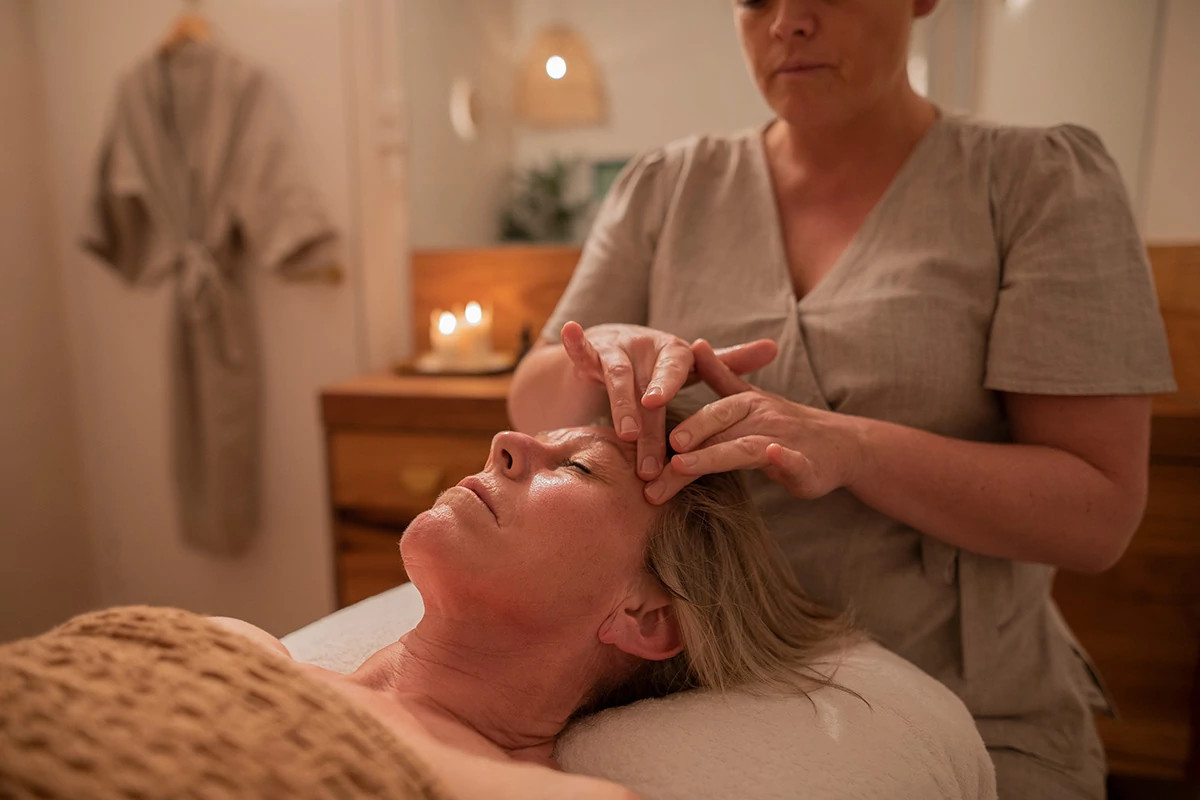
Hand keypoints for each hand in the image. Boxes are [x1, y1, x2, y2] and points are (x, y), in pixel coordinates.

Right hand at [559, 322, 777, 479]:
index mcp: (674, 351)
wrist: (623, 343)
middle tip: (650, 460)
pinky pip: (582, 350)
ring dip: (619, 406)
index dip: (667, 386)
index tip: (660, 405)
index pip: (675, 371)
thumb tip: (774, 346)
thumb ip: (729, 361)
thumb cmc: (665, 363)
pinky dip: (576, 342)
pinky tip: (571, 331)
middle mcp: (646, 347)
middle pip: (646, 388)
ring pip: (617, 380)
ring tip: (623, 435)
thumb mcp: (694, 364)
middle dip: (647, 425)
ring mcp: (618, 349)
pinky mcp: (593, 354)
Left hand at [643, 339, 864, 503]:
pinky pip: (795, 460)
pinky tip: (773, 456)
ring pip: (745, 448)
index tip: (655, 433)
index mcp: (748, 404)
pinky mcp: (806, 466)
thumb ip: (721, 377)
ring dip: (714, 455)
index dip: (684, 423)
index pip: (710, 412)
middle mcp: (763, 418)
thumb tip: (695, 343)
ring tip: (684, 466)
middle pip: (720, 428)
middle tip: (662, 454)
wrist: (842, 445)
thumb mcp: (752, 397)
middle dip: (690, 440)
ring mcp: (784, 441)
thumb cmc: (787, 425)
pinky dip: (784, 458)